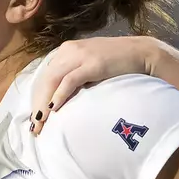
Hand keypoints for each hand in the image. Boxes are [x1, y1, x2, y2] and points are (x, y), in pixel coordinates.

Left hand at [27, 36, 160, 134]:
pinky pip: (70, 80)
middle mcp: (69, 51)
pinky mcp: (93, 63)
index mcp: (66, 51)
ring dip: (44, 103)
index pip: (45, 76)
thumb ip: (74, 76)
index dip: (37, 98)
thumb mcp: (90, 66)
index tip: (35, 118)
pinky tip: (54, 109)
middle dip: (37, 104)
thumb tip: (59, 99)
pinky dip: (60, 95)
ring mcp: (81, 55)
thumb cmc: (117, 63)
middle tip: (35, 127)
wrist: (143, 53)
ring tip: (41, 123)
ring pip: (53, 80)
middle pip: (45, 80)